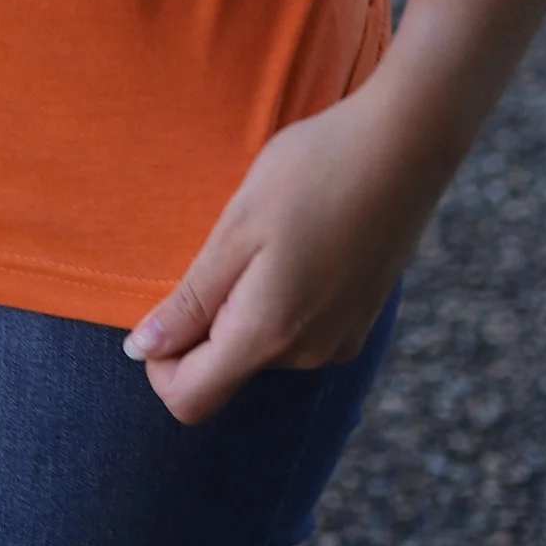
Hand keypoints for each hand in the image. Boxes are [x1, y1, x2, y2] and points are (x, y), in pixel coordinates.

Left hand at [123, 67, 449, 424]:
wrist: (405, 146)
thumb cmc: (311, 173)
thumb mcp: (236, 228)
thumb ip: (190, 300)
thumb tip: (141, 351)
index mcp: (268, 334)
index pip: (190, 399)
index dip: (159, 361)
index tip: (167, 301)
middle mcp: (307, 356)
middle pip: (225, 370)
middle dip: (205, 322)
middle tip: (224, 247)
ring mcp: (339, 342)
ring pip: (261, 346)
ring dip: (244, 304)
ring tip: (268, 234)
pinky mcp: (358, 322)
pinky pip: (297, 332)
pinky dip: (279, 299)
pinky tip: (298, 241)